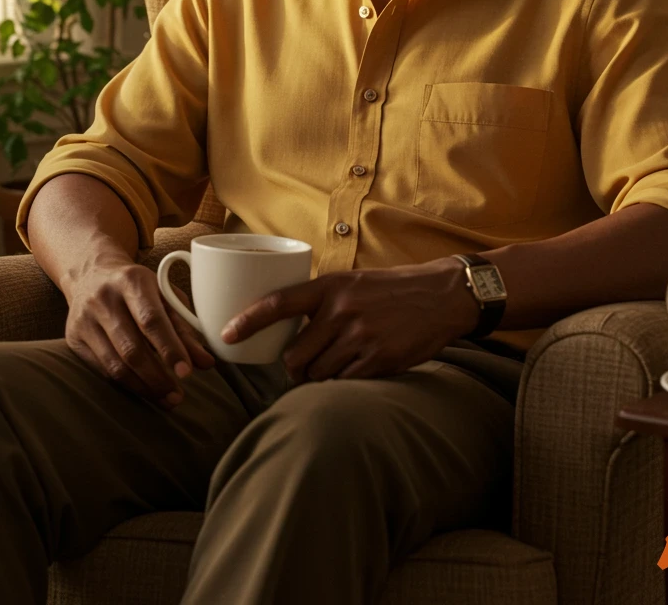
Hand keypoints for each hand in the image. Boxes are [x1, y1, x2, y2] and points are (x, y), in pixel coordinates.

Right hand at [63, 257, 214, 409]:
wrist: (91, 273)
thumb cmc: (137, 287)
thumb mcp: (164, 295)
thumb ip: (185, 328)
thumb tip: (207, 363)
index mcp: (132, 280)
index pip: (151, 320)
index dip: (170, 349)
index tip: (187, 373)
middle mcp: (104, 298)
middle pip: (132, 348)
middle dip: (157, 377)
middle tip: (178, 396)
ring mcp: (85, 319)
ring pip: (115, 364)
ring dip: (143, 387)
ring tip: (165, 399)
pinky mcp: (73, 338)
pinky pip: (101, 369)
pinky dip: (125, 384)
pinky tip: (143, 390)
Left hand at [221, 257, 480, 381]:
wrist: (441, 295)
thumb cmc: (392, 290)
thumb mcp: (353, 282)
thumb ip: (322, 302)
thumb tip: (286, 329)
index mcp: (330, 286)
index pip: (278, 303)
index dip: (248, 320)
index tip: (227, 334)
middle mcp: (341, 310)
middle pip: (294, 356)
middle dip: (295, 368)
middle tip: (307, 365)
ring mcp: (360, 336)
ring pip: (317, 374)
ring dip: (320, 378)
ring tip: (338, 365)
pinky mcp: (378, 360)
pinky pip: (344, 384)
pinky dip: (345, 383)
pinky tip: (359, 369)